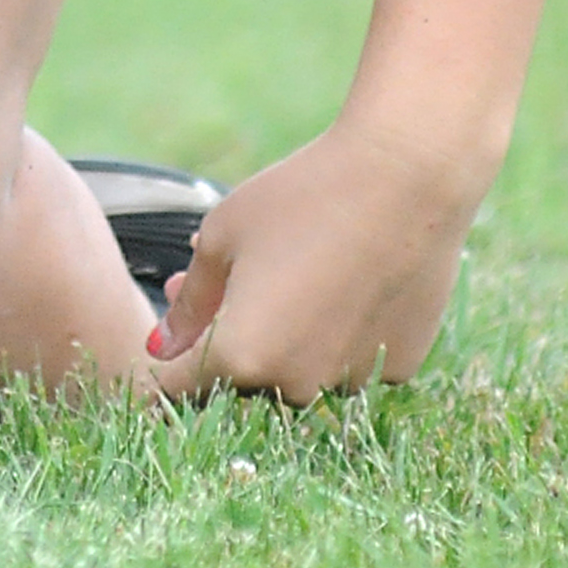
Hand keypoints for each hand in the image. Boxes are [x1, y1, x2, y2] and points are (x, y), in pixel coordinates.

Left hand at [147, 119, 485, 401]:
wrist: (406, 179)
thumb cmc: (300, 199)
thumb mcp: (222, 238)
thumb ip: (190, 303)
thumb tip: (160, 348)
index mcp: (242, 357)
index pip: (182, 388)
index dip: (169, 368)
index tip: (170, 345)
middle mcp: (296, 384)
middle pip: (245, 377)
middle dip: (230, 337)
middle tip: (233, 279)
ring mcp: (351, 379)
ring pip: (301, 369)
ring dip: (289, 336)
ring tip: (298, 265)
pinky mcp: (401, 366)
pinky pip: (352, 358)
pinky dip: (342, 331)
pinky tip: (352, 277)